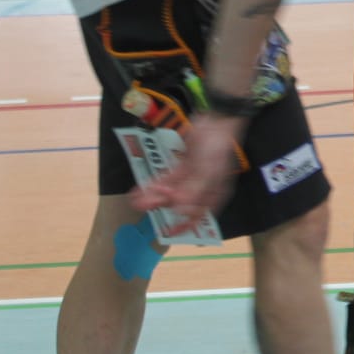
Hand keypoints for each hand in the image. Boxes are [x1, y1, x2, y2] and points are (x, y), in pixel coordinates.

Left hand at [130, 116, 239, 234]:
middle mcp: (202, 188)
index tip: (168, 233)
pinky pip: (167, 178)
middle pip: (179, 202)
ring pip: (170, 191)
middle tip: (142, 207)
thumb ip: (193, 191)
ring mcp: (192, 177)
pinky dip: (156, 183)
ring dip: (154, 195)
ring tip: (136, 199)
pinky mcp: (183, 166)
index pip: (198, 214)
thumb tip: (179, 210)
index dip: (184, 225)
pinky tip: (142, 187)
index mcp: (214, 193)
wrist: (215, 121)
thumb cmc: (217, 147)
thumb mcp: (207, 171)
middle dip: (160, 206)